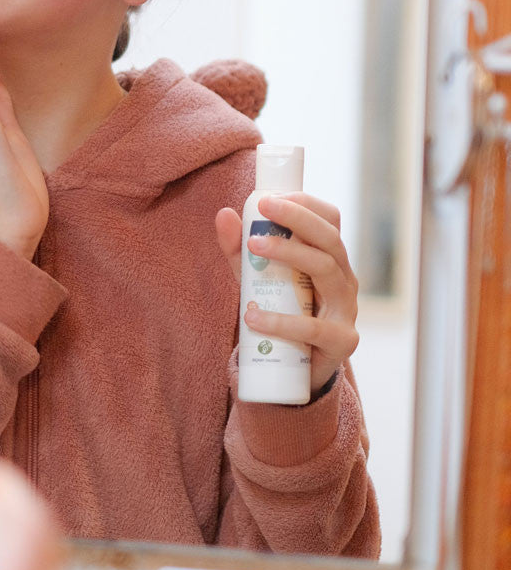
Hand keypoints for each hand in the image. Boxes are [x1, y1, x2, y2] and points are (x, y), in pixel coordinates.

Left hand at [215, 193, 359, 393]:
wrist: (295, 372)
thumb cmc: (280, 314)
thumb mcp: (254, 279)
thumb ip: (239, 251)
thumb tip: (223, 214)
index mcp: (329, 258)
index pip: (330, 220)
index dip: (305, 204)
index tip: (269, 197)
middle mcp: (344, 278)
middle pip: (330, 239)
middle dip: (297, 218)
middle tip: (262, 207)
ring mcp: (346, 309)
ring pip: (325, 270)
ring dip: (289, 254)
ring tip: (253, 248)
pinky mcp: (341, 341)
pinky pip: (314, 327)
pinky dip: (281, 321)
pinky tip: (252, 315)